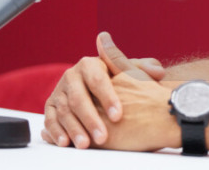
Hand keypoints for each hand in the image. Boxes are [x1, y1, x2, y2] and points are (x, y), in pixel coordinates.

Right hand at [42, 32, 165, 147]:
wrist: (99, 90)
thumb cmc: (120, 82)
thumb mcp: (130, 74)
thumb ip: (144, 71)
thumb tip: (159, 71)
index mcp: (89, 64)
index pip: (98, 80)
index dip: (108, 97)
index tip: (118, 115)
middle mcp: (71, 75)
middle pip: (78, 98)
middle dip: (90, 119)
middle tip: (103, 137)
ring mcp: (59, 91)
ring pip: (63, 111)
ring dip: (73, 129)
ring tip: (85, 145)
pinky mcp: (50, 106)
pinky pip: (50, 119)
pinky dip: (55, 132)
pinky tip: (65, 143)